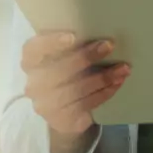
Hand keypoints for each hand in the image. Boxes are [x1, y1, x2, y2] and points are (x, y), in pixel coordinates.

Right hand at [20, 31, 127, 152]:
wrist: (64, 109)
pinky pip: (85, 105)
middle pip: (58, 70)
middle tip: (109, 46)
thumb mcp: (62, 56)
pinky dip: (104, 93)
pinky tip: (117, 84)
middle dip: (86, 57)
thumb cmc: (65, 71)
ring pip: (76, 89)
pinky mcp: (61, 119)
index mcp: (30, 62)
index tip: (73, 36)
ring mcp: (45, 105)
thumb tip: (99, 32)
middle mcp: (33, 84)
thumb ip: (71, 46)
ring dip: (102, 77)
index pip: (33, 50)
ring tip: (122, 69)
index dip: (51, 43)